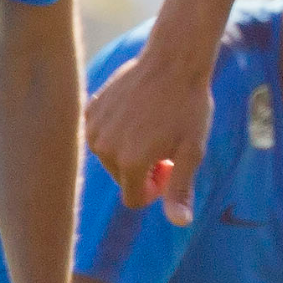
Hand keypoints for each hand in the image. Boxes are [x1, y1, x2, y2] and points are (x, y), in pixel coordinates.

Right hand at [83, 47, 208, 226]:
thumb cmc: (188, 107)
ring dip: (129, 151)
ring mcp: (94, 128)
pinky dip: (117, 131)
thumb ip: (180, 189)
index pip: (134, 199)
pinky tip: (136, 112)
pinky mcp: (90, 110)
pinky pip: (101, 136)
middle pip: (122, 179)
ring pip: (110, 159)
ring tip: (151, 126)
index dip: (155, 190)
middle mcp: (104, 148)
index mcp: (130, 162)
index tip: (170, 167)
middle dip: (143, 170)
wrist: (173, 59)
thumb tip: (180, 223)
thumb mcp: (192, 150)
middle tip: (165, 143)